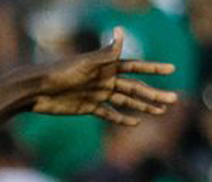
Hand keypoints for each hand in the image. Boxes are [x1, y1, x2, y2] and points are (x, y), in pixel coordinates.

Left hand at [26, 28, 178, 126]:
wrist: (37, 90)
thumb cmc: (60, 72)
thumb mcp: (85, 64)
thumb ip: (106, 53)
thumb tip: (121, 31)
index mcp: (106, 66)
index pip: (136, 67)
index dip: (154, 69)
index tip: (172, 69)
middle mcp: (105, 78)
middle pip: (135, 87)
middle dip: (154, 93)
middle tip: (173, 100)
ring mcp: (98, 93)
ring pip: (126, 100)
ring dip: (143, 105)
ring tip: (161, 111)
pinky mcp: (88, 107)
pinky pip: (109, 113)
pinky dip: (122, 118)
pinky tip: (135, 121)